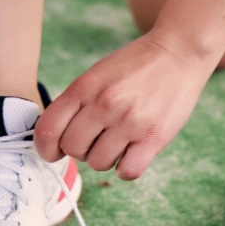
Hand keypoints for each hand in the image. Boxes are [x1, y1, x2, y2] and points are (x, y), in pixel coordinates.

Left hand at [35, 28, 218, 179]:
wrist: (179, 53)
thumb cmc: (136, 67)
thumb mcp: (97, 74)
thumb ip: (76, 103)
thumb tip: (57, 140)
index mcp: (84, 87)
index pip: (48, 129)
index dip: (45, 148)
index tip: (53, 153)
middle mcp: (104, 104)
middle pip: (73, 149)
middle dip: (81, 150)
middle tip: (96, 139)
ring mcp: (130, 122)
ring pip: (98, 163)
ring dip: (105, 158)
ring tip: (118, 142)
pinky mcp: (154, 137)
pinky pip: (127, 172)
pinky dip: (126, 169)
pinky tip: (132, 154)